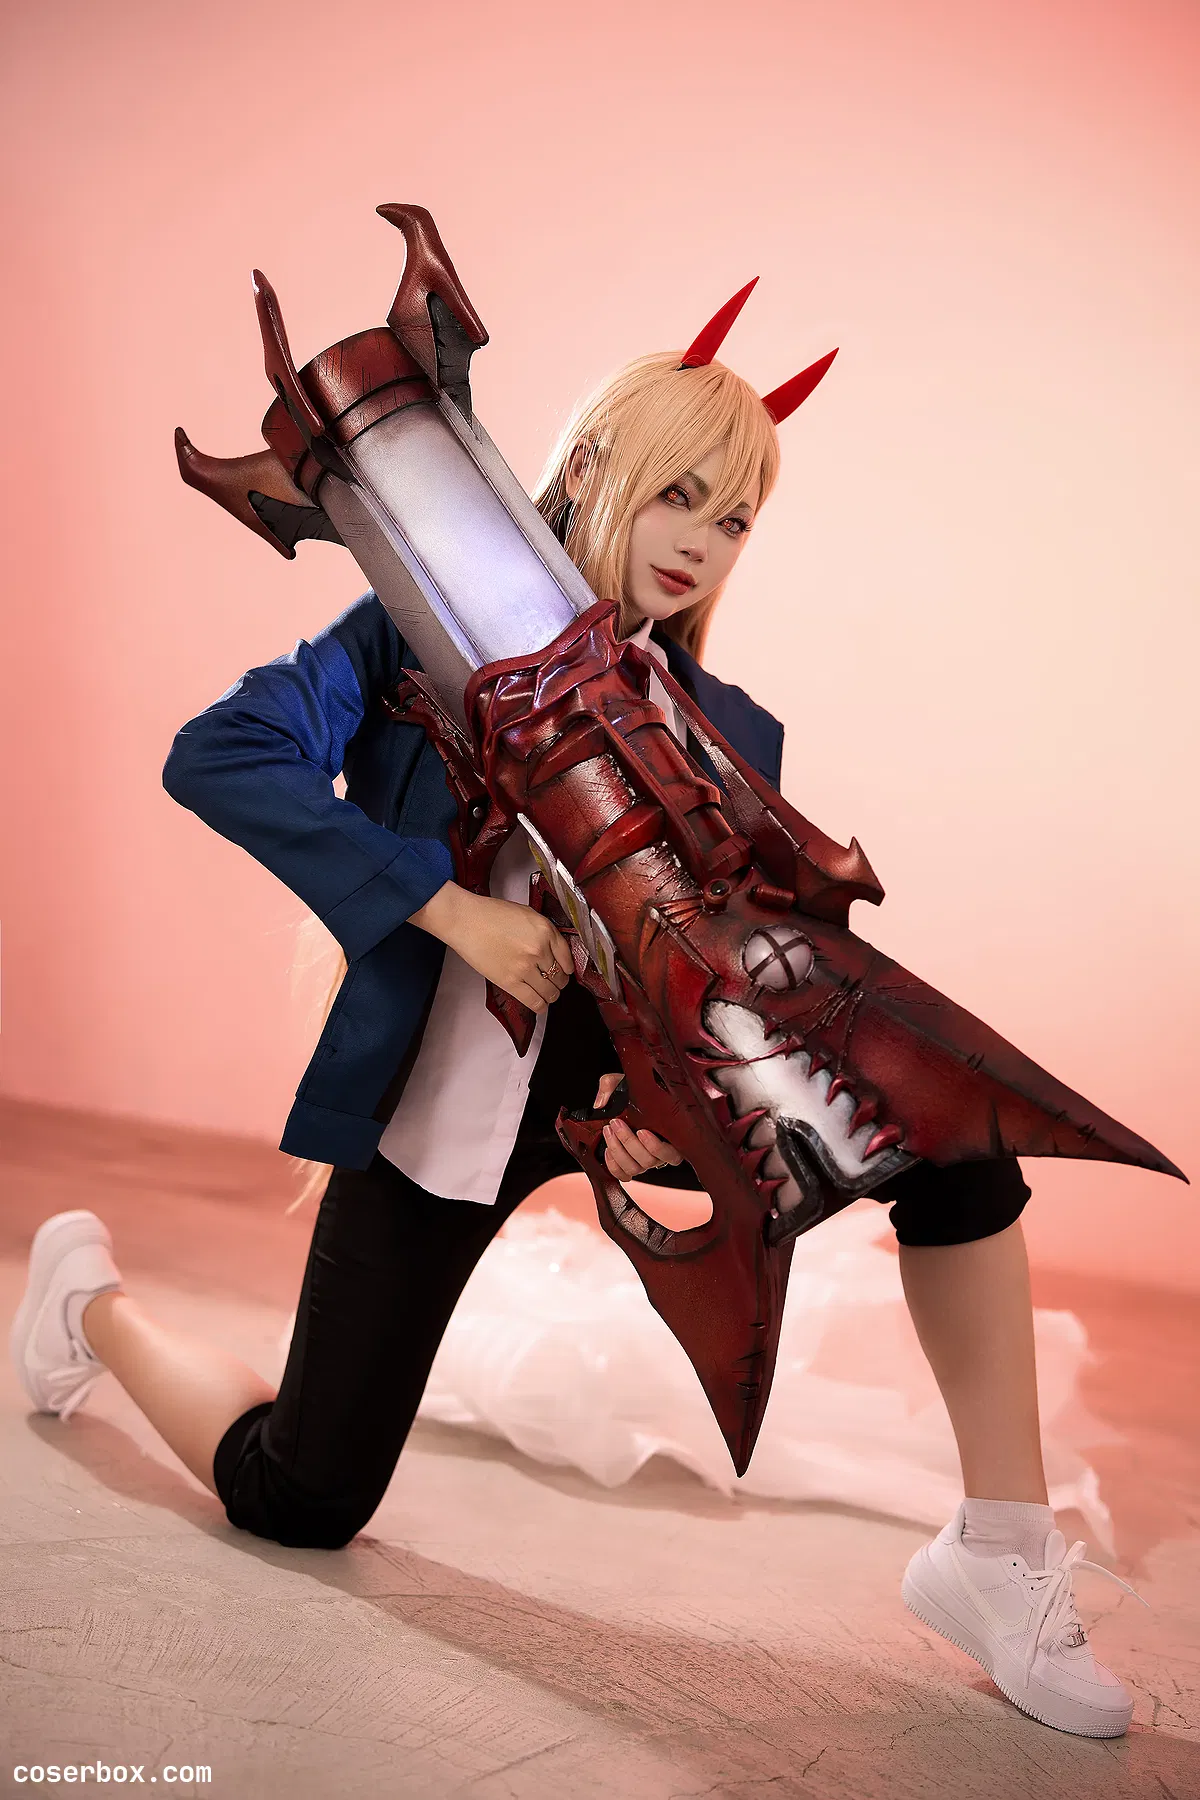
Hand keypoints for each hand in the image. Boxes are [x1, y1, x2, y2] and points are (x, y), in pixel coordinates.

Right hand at [410, 881, 571, 1012]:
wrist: (466, 921)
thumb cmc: (491, 914)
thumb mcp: (527, 914)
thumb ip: (545, 932)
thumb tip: (557, 951)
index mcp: (545, 930)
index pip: (567, 957)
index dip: (568, 968)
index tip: (566, 971)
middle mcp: (539, 949)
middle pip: (560, 977)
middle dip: (559, 982)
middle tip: (555, 982)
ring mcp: (525, 967)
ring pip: (550, 991)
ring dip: (551, 995)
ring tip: (548, 994)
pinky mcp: (510, 982)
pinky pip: (534, 1001)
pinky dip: (540, 1006)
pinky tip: (540, 1004)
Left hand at [593, 1072, 683, 1180]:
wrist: (623, 1098)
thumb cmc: (631, 1091)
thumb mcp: (623, 1081)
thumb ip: (611, 1085)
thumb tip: (600, 1103)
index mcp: (670, 1135)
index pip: (672, 1154)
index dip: (656, 1147)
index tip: (641, 1131)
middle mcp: (660, 1153)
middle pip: (649, 1160)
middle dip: (628, 1142)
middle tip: (615, 1124)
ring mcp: (646, 1161)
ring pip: (635, 1168)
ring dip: (618, 1151)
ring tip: (608, 1132)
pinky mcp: (631, 1165)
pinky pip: (624, 1175)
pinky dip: (613, 1166)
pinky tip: (607, 1150)